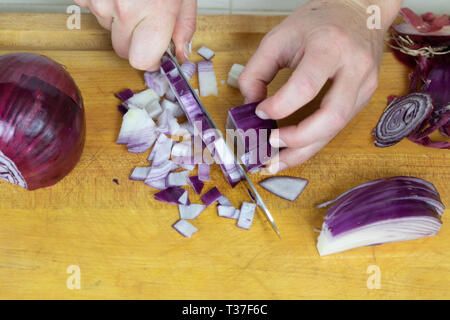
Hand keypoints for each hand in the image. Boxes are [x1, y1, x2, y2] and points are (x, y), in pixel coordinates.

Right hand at [74, 0, 196, 69]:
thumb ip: (184, 28)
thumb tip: (181, 55)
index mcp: (156, 15)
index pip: (142, 61)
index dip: (150, 60)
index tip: (155, 53)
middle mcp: (125, 10)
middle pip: (122, 51)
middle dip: (134, 42)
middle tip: (145, 20)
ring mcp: (101, 1)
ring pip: (106, 30)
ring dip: (117, 21)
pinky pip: (90, 8)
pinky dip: (101, 4)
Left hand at [238, 0, 401, 173]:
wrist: (361, 12)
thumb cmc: (317, 22)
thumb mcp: (279, 37)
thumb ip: (257, 71)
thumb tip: (250, 106)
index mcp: (330, 47)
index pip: (306, 87)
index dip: (280, 106)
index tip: (259, 112)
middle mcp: (354, 69)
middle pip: (331, 118)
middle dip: (297, 139)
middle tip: (269, 144)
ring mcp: (364, 87)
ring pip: (336, 129)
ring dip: (303, 151)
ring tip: (275, 162)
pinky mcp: (364, 98)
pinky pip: (336, 127)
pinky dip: (312, 141)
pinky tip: (292, 150)